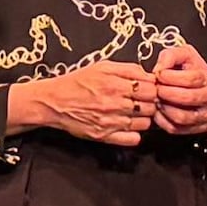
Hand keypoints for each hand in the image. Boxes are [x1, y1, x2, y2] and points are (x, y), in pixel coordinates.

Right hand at [19, 57, 158, 144]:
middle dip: (150, 103)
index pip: (151, 89)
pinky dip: (135, 134)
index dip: (153, 88)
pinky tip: (128, 126)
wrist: (54, 102)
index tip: (148, 88)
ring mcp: (111, 122)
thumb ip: (128, 68)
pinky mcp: (105, 136)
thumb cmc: (77, 82)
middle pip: (150, 106)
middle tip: (142, 101)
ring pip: (145, 123)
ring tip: (134, 112)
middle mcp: (115, 104)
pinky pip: (133, 139)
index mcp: (115, 84)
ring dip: (143, 118)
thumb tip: (149, 74)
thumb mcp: (102, 66)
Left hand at [143, 41, 206, 136]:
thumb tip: (159, 67)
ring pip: (181, 117)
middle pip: (186, 98)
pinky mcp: (196, 129)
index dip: (171, 77)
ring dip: (163, 108)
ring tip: (157, 100)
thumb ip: (171, 56)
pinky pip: (176, 129)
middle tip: (156, 88)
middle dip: (165, 92)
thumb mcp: (187, 56)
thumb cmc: (198, 74)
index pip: (191, 79)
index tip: (159, 74)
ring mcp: (205, 115)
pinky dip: (163, 121)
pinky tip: (159, 111)